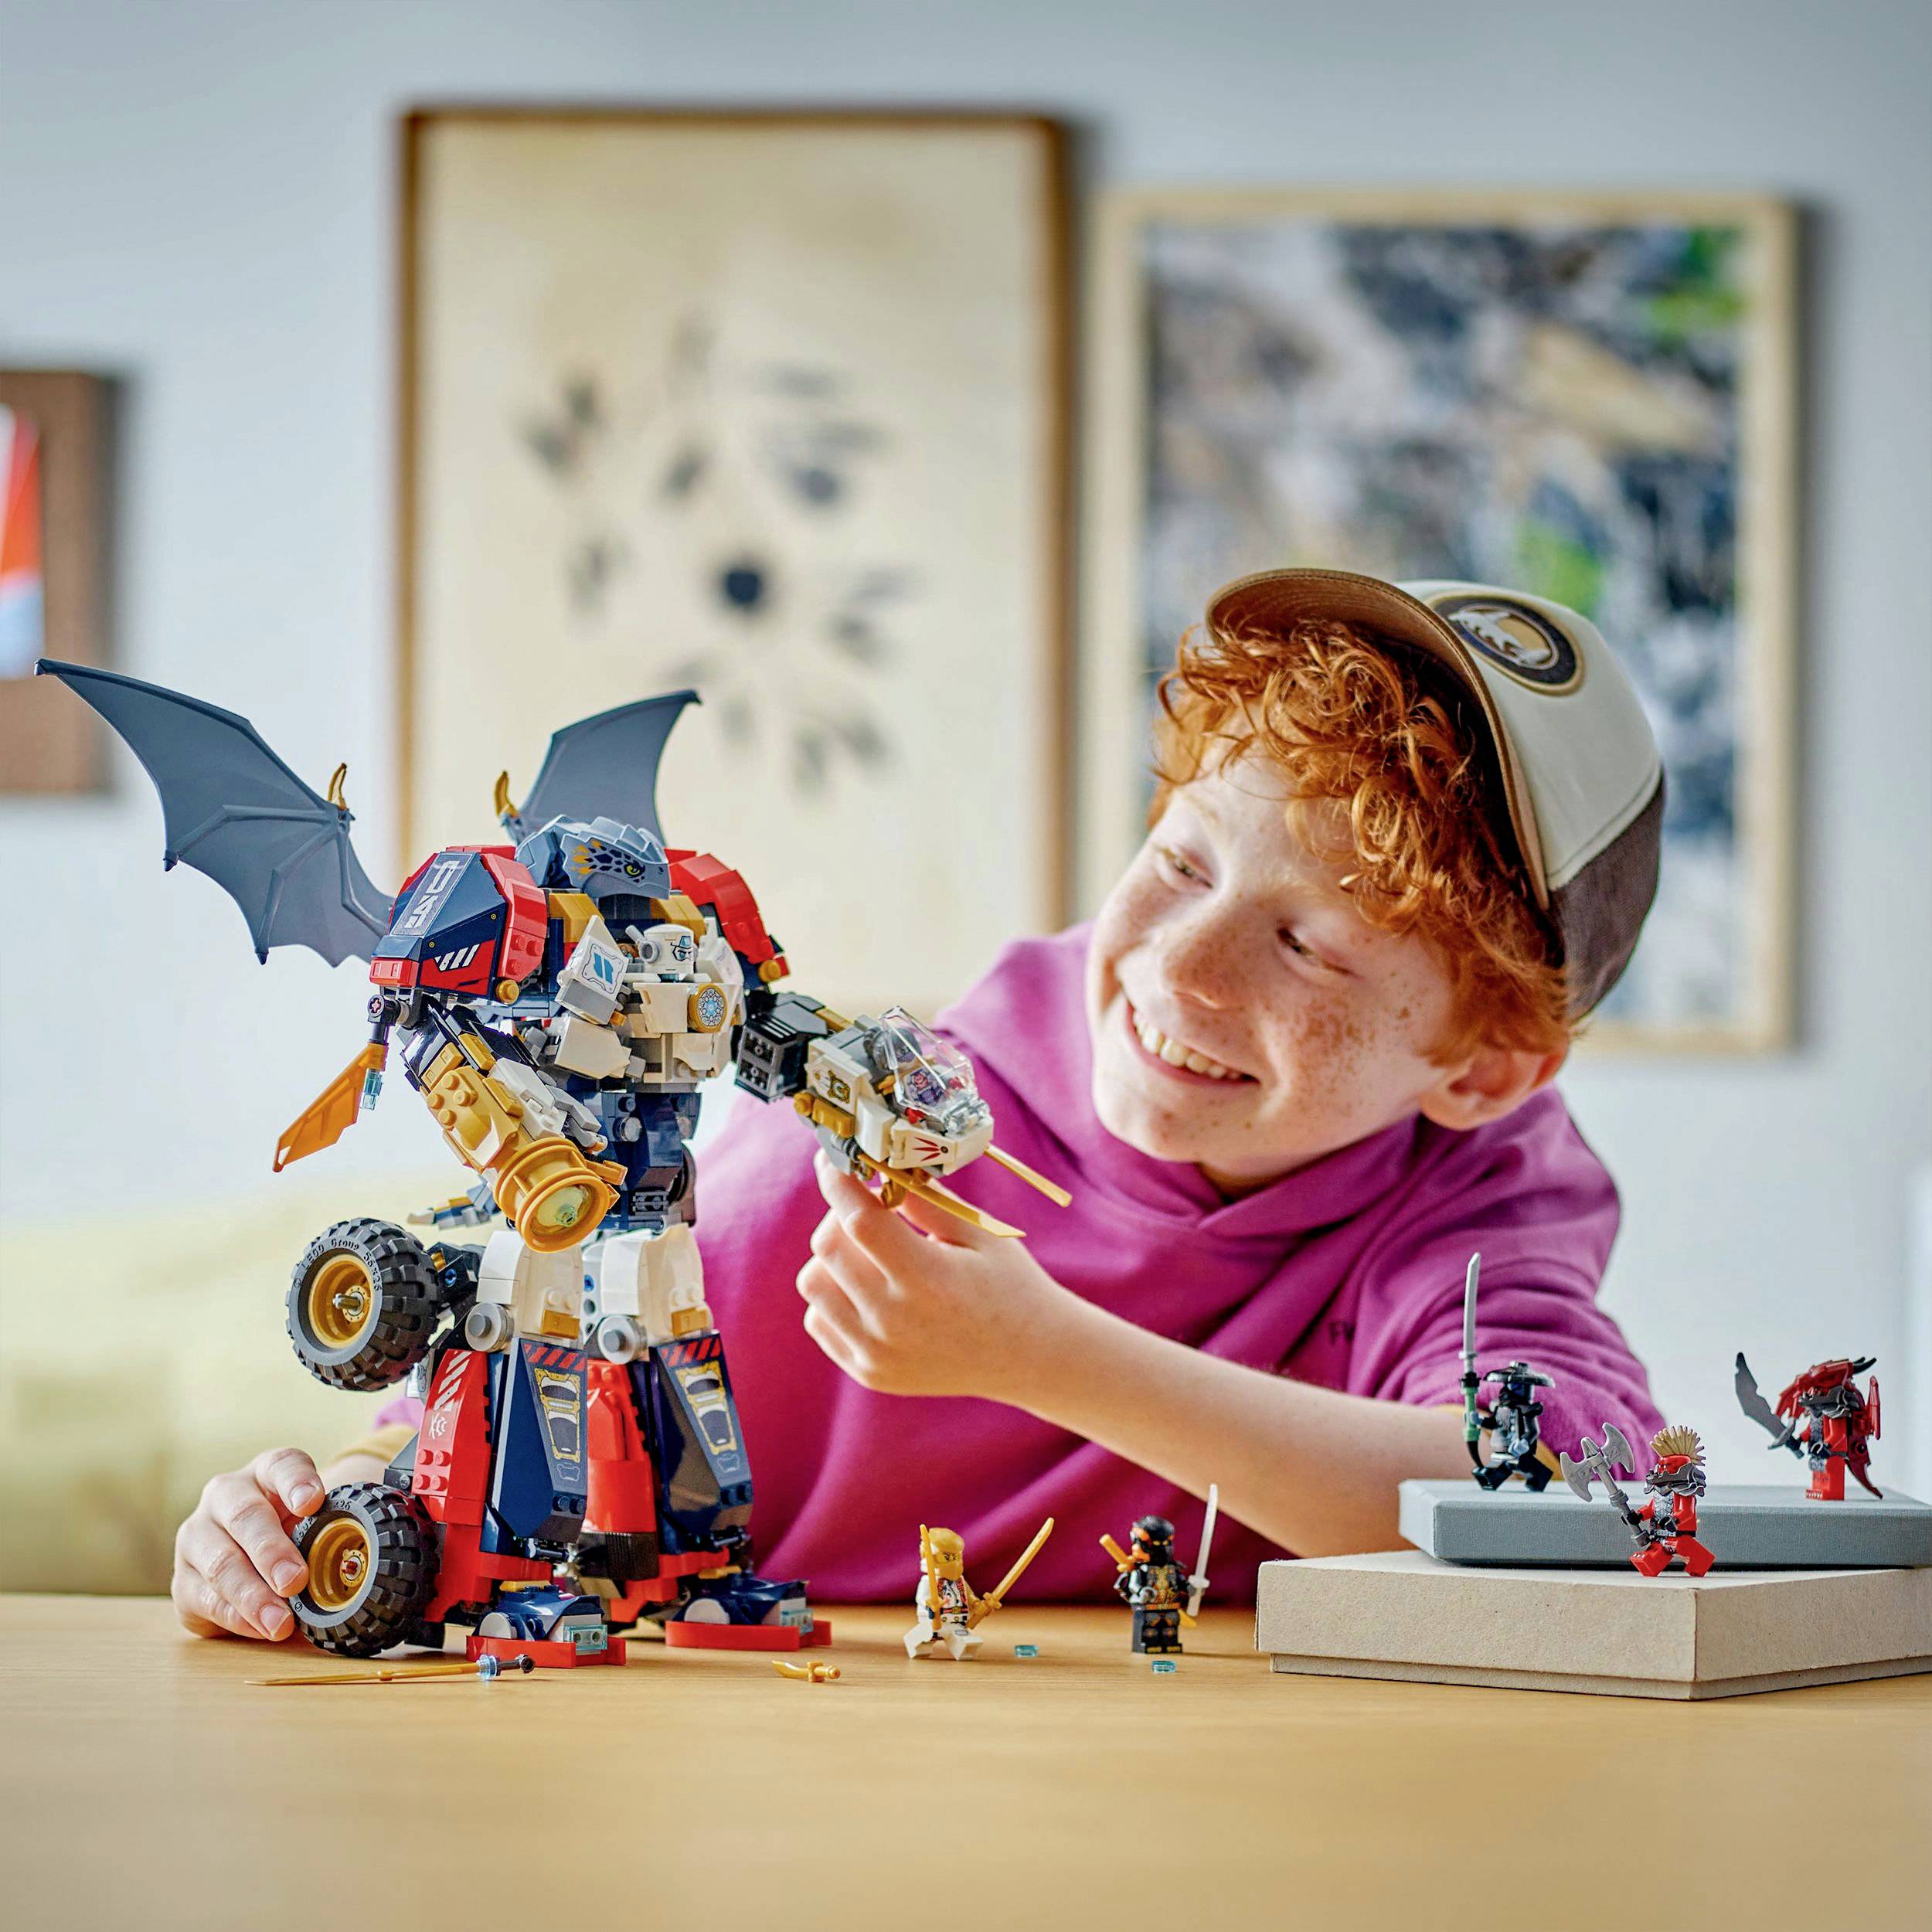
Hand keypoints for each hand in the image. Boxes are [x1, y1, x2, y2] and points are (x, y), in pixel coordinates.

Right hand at [171, 1448, 327, 1640]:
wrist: (249, 1560)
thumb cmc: (292, 1534)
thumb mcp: (314, 1522)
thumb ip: (336, 1528)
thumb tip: (371, 1554)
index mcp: (266, 1472)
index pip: (283, 1465)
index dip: (297, 1482)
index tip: (313, 1502)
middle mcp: (225, 1495)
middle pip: (246, 1516)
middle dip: (272, 1552)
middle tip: (295, 1580)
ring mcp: (197, 1536)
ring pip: (222, 1563)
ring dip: (254, 1597)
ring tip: (281, 1622)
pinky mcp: (182, 1580)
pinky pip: (207, 1600)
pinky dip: (237, 1617)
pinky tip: (260, 1629)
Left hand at [796, 1154, 1072, 1401]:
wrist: (1030, 1357)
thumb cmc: (1009, 1283)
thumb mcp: (979, 1232)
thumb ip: (924, 1200)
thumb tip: (876, 1168)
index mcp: (928, 1279)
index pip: (858, 1220)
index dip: (838, 1181)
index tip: (832, 1159)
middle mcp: (894, 1321)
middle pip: (827, 1247)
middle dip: (839, 1214)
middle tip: (870, 1208)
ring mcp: (877, 1353)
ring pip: (813, 1283)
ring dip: (833, 1257)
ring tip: (870, 1252)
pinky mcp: (869, 1373)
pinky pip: (819, 1321)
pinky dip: (834, 1296)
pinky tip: (870, 1288)